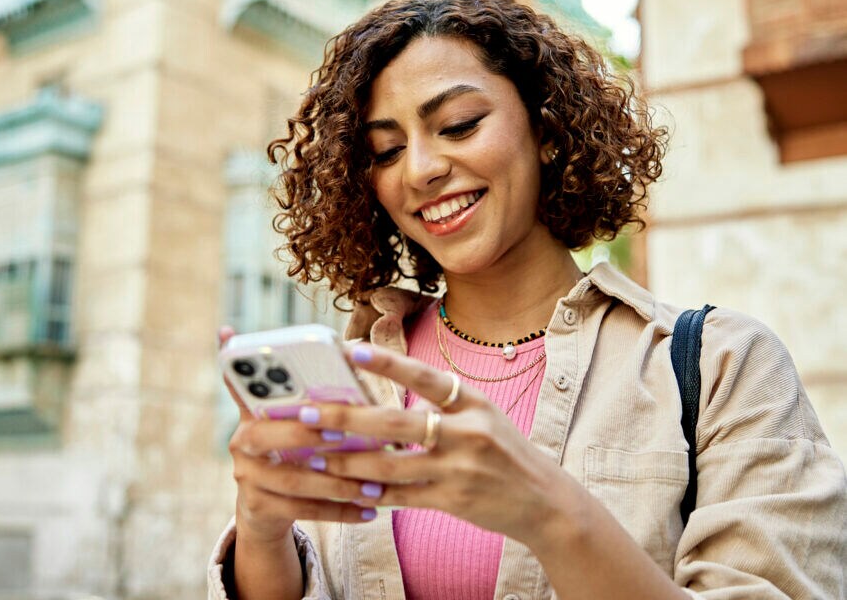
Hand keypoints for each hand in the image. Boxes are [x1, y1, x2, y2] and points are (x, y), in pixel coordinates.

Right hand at [219, 327, 384, 545]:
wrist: (266, 509)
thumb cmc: (294, 452)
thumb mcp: (295, 423)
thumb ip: (314, 398)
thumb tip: (357, 355)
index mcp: (251, 412)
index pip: (239, 384)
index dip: (243, 372)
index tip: (255, 352)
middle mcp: (241, 441)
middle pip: (263, 436)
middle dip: (304, 434)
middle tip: (341, 435)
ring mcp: (246, 476)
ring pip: (290, 479)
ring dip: (335, 483)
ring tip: (372, 485)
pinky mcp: (258, 507)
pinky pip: (301, 510)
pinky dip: (338, 511)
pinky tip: (368, 511)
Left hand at [296, 343, 587, 547]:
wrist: (547, 502)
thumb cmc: (503, 452)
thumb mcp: (483, 415)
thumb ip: (440, 405)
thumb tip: (383, 396)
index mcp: (473, 403)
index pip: (426, 377)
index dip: (389, 364)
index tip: (352, 351)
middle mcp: (468, 433)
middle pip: (396, 423)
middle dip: (346, 418)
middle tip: (306, 413)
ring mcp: (460, 469)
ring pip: (391, 466)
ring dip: (347, 461)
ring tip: (314, 455)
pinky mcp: (453, 500)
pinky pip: (401, 497)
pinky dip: (372, 493)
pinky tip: (346, 488)